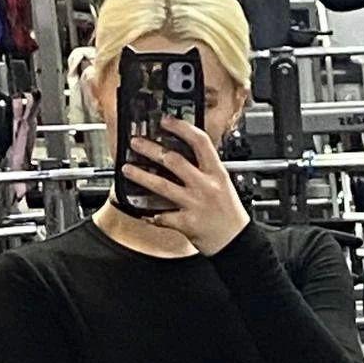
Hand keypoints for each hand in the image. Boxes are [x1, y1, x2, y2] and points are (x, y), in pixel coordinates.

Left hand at [121, 117, 250, 255]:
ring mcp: (195, 204)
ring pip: (163, 186)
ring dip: (141, 176)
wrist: (236, 241)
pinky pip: (162, 216)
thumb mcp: (223, 183)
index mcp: (217, 173)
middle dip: (151, 150)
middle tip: (136, 143)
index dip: (181, 128)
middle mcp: (206, 186)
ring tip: (127, 169)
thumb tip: (184, 152)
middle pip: (175, 161)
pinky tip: (141, 210)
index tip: (165, 121)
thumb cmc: (229, 213)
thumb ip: (205, 168)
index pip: (200, 142)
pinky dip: (150, 214)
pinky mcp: (187, 223)